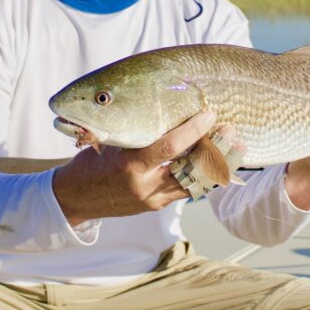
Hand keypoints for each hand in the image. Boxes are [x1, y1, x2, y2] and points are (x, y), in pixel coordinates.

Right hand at [52, 110, 216, 225]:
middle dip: (216, 151)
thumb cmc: (90, 163)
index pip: (169, 147)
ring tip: (235, 147)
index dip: (193, 129)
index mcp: (130, 165)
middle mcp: (146, 185)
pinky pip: (187, 190)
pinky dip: (203, 175)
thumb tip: (164, 104)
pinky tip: (218, 162)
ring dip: (217, 165)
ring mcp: (153, 199)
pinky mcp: (157, 205)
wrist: (74, 199)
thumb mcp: (109, 141)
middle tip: (232, 132)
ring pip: (195, 183)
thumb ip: (136, 130)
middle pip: (191, 169)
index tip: (209, 113)